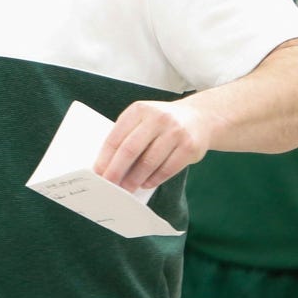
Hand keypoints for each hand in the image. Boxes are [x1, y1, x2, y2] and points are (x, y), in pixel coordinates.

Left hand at [93, 100, 209, 191]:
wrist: (200, 117)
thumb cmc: (163, 123)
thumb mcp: (144, 119)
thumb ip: (128, 136)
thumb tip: (109, 166)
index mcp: (140, 110)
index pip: (116, 136)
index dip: (105, 158)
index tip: (98, 173)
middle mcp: (158, 118)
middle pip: (130, 150)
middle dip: (116, 171)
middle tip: (109, 185)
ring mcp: (175, 132)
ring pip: (149, 162)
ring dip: (135, 179)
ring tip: (127, 188)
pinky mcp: (189, 147)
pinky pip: (167, 169)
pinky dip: (153, 180)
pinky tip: (146, 183)